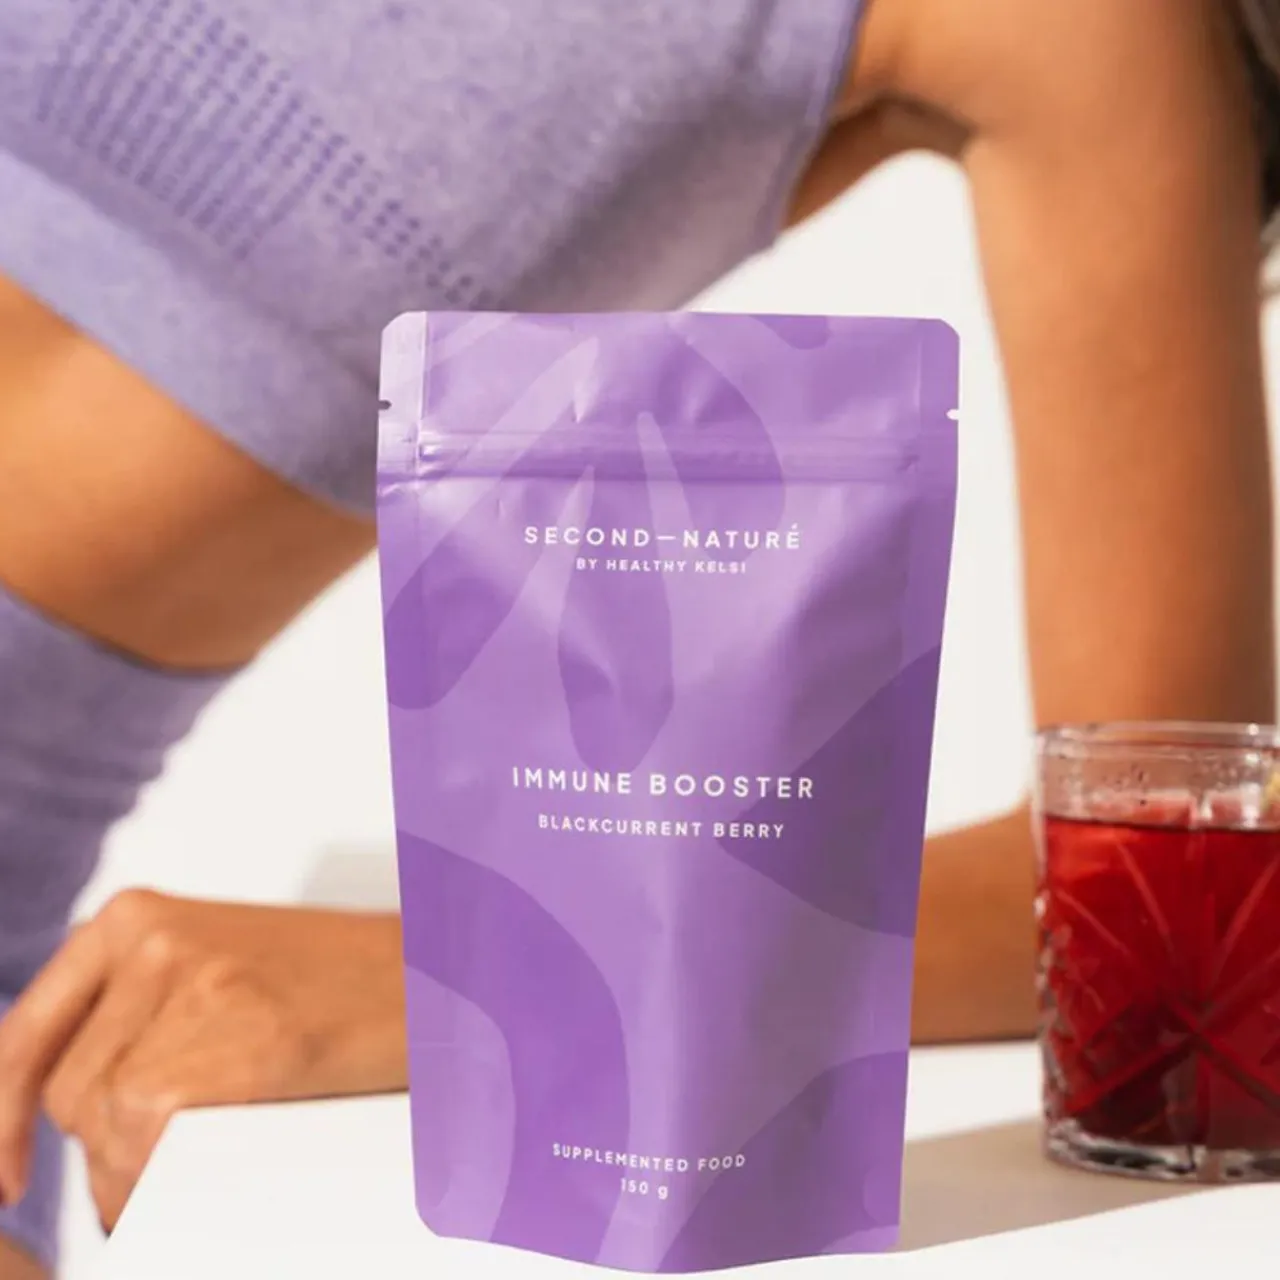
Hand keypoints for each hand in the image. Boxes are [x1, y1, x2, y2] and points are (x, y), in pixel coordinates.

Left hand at [0, 892, 405, 1230]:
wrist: (436, 976)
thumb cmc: (339, 982)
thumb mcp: (218, 967)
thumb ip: (143, 1009)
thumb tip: (76, 1104)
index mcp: (137, 915)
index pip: (28, 1031)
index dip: (0, 1116)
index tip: (5, 1177)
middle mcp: (155, 940)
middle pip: (72, 1090)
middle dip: (109, 1148)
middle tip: (178, 1157)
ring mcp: (195, 983)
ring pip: (109, 1121)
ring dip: (143, 1167)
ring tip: (217, 1148)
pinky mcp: (237, 1036)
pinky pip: (154, 1138)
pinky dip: (170, 1175)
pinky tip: (222, 1156)